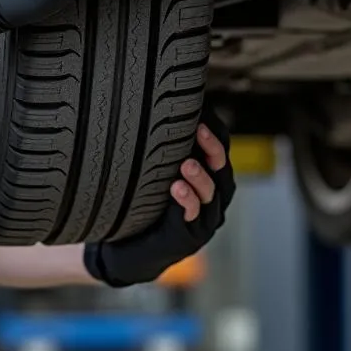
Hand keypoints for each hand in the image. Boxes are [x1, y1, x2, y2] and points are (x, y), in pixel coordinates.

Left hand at [83, 107, 235, 287]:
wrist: (128, 248)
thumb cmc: (141, 202)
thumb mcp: (152, 170)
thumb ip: (158, 146)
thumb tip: (146, 102)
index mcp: (207, 177)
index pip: (220, 149)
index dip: (216, 130)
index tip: (203, 109)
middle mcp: (212, 197)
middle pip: (222, 168)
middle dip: (213, 148)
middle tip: (199, 128)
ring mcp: (203, 219)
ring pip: (211, 194)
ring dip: (201, 177)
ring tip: (186, 164)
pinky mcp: (188, 237)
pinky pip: (193, 217)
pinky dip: (187, 201)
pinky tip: (176, 188)